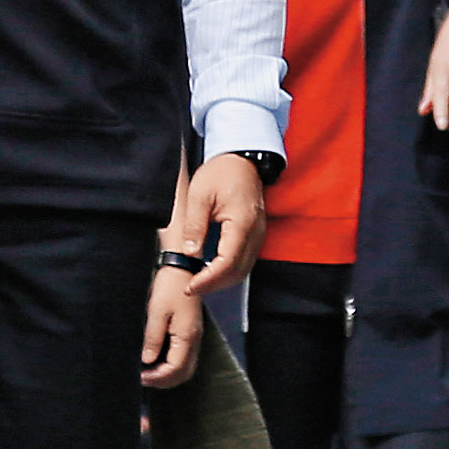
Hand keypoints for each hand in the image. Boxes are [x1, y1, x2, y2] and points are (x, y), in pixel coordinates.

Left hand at [140, 270, 203, 387]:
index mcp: (187, 335)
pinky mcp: (190, 332)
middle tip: (142, 379)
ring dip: (168, 375)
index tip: (139, 377)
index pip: (175, 368)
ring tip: (148, 373)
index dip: (157, 377)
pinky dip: (171, 366)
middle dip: (163, 381)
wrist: (182, 270)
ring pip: (186, 368)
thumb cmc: (169, 287)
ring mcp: (194, 336)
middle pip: (184, 373)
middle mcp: (194, 339)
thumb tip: (147, 359)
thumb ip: (152, 337)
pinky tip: (157, 361)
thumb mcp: (156, 311)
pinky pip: (184, 358)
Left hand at [174, 153, 268, 298]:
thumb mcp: (199, 196)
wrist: (242, 161)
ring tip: (199, 282)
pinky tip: (212, 270)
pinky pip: (245, 260)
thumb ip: (195, 226)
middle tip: (191, 288)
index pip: (227, 261)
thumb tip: (190, 253)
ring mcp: (258, 234)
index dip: (209, 278)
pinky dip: (229, 271)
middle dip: (214, 284)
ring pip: (244, 269)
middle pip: (238, 270)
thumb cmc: (221, 173)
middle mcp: (255, 232)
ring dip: (222, 280)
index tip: (191, 286)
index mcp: (241, 222)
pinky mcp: (256, 235)